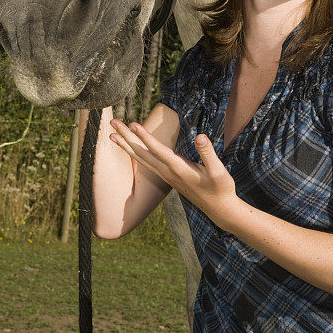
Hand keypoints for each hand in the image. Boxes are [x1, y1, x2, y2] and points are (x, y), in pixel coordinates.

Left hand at [109, 120, 237, 229]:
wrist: (219, 209)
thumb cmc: (221, 188)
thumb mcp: (218, 171)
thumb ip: (208, 153)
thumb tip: (200, 136)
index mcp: (179, 169)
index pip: (158, 150)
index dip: (145, 137)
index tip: (132, 124)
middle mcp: (168, 173)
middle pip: (142, 154)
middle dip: (126, 138)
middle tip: (112, 123)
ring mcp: (166, 176)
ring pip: (141, 159)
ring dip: (126, 146)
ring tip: (112, 135)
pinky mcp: (168, 177)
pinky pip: (146, 164)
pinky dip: (135, 154)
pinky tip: (131, 149)